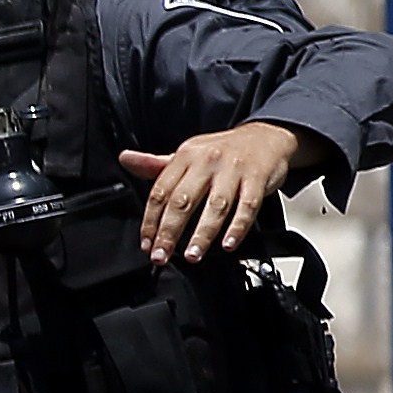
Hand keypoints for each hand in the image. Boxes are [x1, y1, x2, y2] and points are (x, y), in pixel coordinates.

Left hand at [118, 120, 308, 263]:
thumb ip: (157, 165)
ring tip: (191, 255)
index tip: (146, 243)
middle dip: (169, 232)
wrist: (267, 136)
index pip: (161, 191)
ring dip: (202, 234)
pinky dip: (238, 228)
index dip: (151, 220)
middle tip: (161, 255)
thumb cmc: (223, 151)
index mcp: (186, 156)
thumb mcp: (188, 154)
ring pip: (215, 206)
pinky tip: (228, 244)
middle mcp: (208, 162)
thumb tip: (126, 159)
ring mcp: (234, 170)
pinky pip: (248, 206)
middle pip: (183, 201)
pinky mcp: (258, 179)